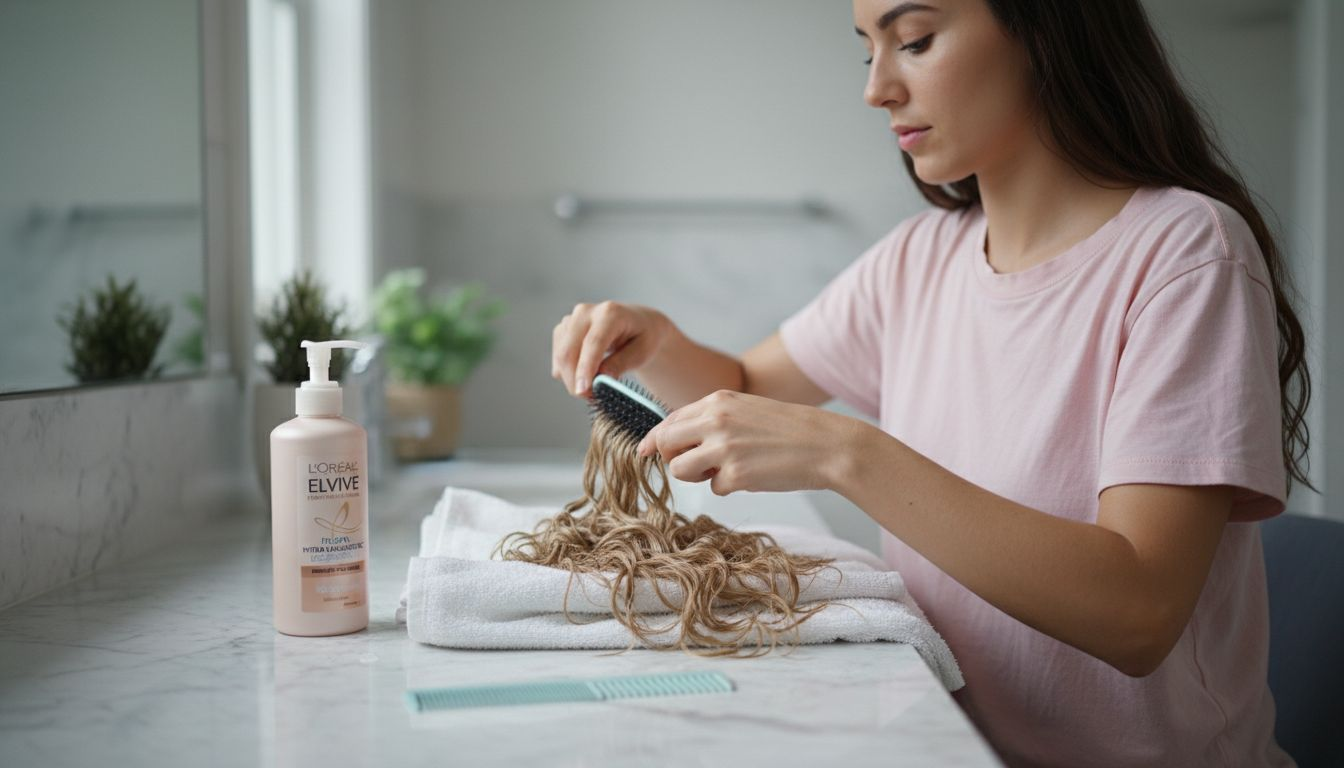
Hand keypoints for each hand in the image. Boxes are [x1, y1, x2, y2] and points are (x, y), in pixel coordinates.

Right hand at [551, 301, 668, 397]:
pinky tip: (580, 378)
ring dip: (570, 377)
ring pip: (560, 354)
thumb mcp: (642, 352)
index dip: (585, 368)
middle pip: (569, 350)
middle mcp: (587, 312)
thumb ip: (621, 363)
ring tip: (590, 390)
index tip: (583, 391)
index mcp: (610, 313)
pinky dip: (565, 371)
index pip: (592, 343)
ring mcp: (572, 318)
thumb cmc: (643, 337)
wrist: (639, 324)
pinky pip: (558, 354)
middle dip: (574, 379)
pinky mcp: (564, 328)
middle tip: (589, 398)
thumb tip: (600, 378)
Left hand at [635, 389, 864, 495]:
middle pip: (665, 444)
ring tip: (725, 470)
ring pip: (679, 470)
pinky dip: (729, 487)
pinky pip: (714, 489)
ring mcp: (723, 448)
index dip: (654, 439)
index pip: (669, 420)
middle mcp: (715, 420)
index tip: (644, 451)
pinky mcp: (736, 475)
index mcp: (717, 401)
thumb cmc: (788, 430)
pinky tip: (753, 475)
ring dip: (697, 476)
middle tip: (694, 465)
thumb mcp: (746, 410)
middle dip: (672, 459)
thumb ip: (712, 420)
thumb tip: (674, 443)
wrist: (827, 444)